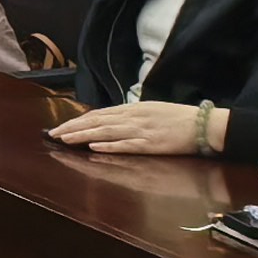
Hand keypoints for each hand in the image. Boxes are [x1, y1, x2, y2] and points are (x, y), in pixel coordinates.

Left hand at [53, 98, 217, 155]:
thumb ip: (132, 114)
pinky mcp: (152, 145)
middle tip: (53, 134)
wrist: (205, 125)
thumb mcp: (152, 110)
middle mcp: (133, 118)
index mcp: (133, 109)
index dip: (78, 120)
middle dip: (73, 128)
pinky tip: (93, 148)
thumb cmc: (180, 118)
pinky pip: (126, 146)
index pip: (99, 114)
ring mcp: (142, 131)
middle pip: (97, 122)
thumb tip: (112, 119)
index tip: (61, 126)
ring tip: (64, 140)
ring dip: (83, 136)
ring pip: (105, 133)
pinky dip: (108, 146)